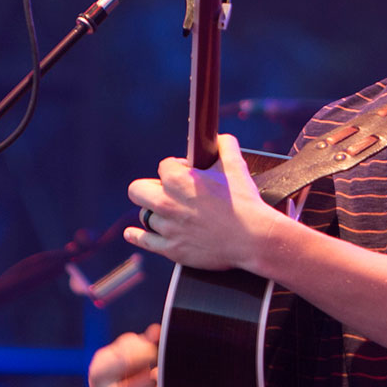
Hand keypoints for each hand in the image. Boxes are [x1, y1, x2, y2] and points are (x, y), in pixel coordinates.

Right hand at [88, 323, 159, 386]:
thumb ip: (148, 340)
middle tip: (159, 376)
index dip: (138, 358)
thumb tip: (157, 334)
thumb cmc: (139, 362)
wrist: (142, 386)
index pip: (111, 366)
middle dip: (142, 386)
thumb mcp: (139, 346)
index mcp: (100, 369)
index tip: (155, 353)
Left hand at [125, 134, 279, 272]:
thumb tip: (219, 138)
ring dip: (154, 211)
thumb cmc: (244, 203)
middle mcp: (166, 203)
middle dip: (150, 187)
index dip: (177, 168)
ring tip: (165, 212)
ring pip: (144, 215)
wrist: (253, 239)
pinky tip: (132, 232)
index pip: (164, 166)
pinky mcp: (171, 249)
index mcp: (178, 180)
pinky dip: (136, 235)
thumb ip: (225, 145)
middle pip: (137, 189)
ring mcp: (167, 227)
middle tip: (164, 191)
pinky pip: (143, 240)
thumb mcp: (236, 166)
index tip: (187, 174)